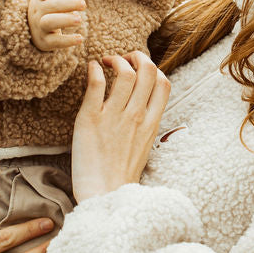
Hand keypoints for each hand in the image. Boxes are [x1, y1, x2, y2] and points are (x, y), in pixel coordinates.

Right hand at [28, 0, 85, 52]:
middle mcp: (37, 12)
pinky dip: (68, 40)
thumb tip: (75, 3)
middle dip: (68, 4)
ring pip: (49, 22)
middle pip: (51, 5)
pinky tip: (80, 39)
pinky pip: (55, 41)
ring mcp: (39, 27)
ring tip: (80, 20)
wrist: (35, 31)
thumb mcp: (53, 0)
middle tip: (83, 4)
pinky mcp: (45, 42)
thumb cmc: (51, 11)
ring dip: (66, 20)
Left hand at [71, 53, 170, 202]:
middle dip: (137, 56)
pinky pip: (96, 84)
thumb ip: (144, 125)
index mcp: (151, 123)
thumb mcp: (143, 148)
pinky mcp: (90, 119)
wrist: (103, 196)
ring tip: (106, 62)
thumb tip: (141, 108)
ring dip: (116, 60)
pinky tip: (92, 69)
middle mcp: (136, 116)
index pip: (163, 83)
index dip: (153, 68)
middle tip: (124, 58)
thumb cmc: (121, 177)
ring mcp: (114, 117)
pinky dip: (94, 70)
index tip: (140, 69)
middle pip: (147, 71)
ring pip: (125, 73)